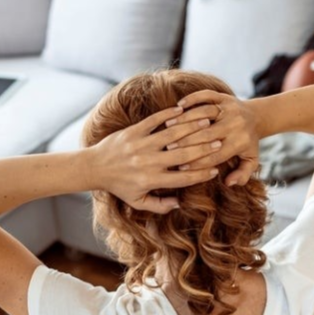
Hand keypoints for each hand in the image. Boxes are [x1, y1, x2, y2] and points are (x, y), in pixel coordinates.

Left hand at [83, 105, 222, 212]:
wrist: (94, 167)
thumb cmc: (119, 186)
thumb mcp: (137, 202)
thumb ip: (159, 205)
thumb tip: (179, 204)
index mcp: (151, 180)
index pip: (183, 177)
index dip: (201, 174)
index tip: (215, 169)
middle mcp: (148, 162)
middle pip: (183, 154)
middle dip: (204, 149)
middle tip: (219, 143)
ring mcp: (140, 144)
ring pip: (172, 134)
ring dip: (191, 127)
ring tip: (207, 122)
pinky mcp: (133, 131)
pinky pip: (154, 120)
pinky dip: (169, 114)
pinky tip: (183, 109)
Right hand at [167, 90, 260, 186]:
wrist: (257, 117)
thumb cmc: (248, 143)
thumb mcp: (251, 161)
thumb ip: (243, 174)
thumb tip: (229, 183)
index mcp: (240, 142)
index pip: (215, 155)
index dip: (197, 163)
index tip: (180, 168)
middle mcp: (236, 124)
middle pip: (206, 135)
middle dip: (186, 142)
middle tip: (168, 148)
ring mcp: (230, 108)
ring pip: (204, 113)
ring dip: (184, 120)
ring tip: (168, 127)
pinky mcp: (224, 96)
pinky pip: (206, 95)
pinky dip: (192, 99)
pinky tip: (178, 106)